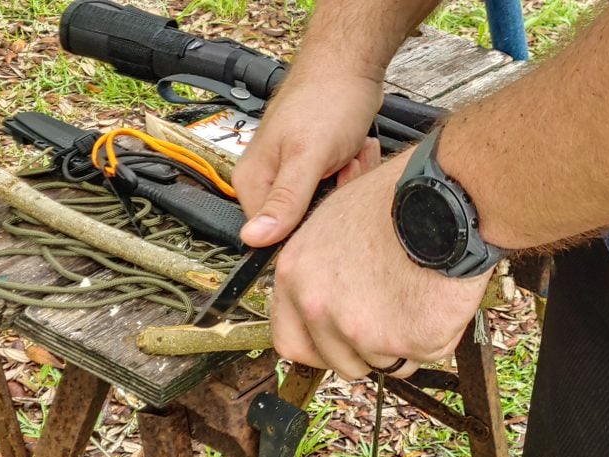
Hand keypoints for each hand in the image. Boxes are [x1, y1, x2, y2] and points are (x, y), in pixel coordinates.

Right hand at [233, 76, 383, 246]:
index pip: (276, 235)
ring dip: (348, 181)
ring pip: (327, 205)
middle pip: (305, 221)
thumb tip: (254, 238)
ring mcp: (293, 173)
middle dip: (334, 198)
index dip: (310, 222)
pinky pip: (338, 188)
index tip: (328, 193)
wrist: (351, 65)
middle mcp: (268, 180)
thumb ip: (284, 200)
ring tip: (350, 153)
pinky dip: (353, 171)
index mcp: (253, 182)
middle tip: (343, 166)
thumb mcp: (307, 156)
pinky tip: (355, 150)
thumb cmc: (328, 100)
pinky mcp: (316, 167)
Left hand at [270, 152, 493, 379]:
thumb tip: (321, 297)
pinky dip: (436, 336)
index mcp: (295, 277)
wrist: (445, 199)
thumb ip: (317, 271)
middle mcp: (319, 308)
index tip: (339, 345)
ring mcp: (359, 330)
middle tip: (392, 319)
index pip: (291, 342)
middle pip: (340, 362)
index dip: (320, 349)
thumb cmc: (397, 198)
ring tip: (418, 296)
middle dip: (367, 350)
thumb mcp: (331, 221)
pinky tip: (437, 298)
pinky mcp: (403, 342)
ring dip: (404, 342)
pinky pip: (422, 355)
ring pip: (384, 362)